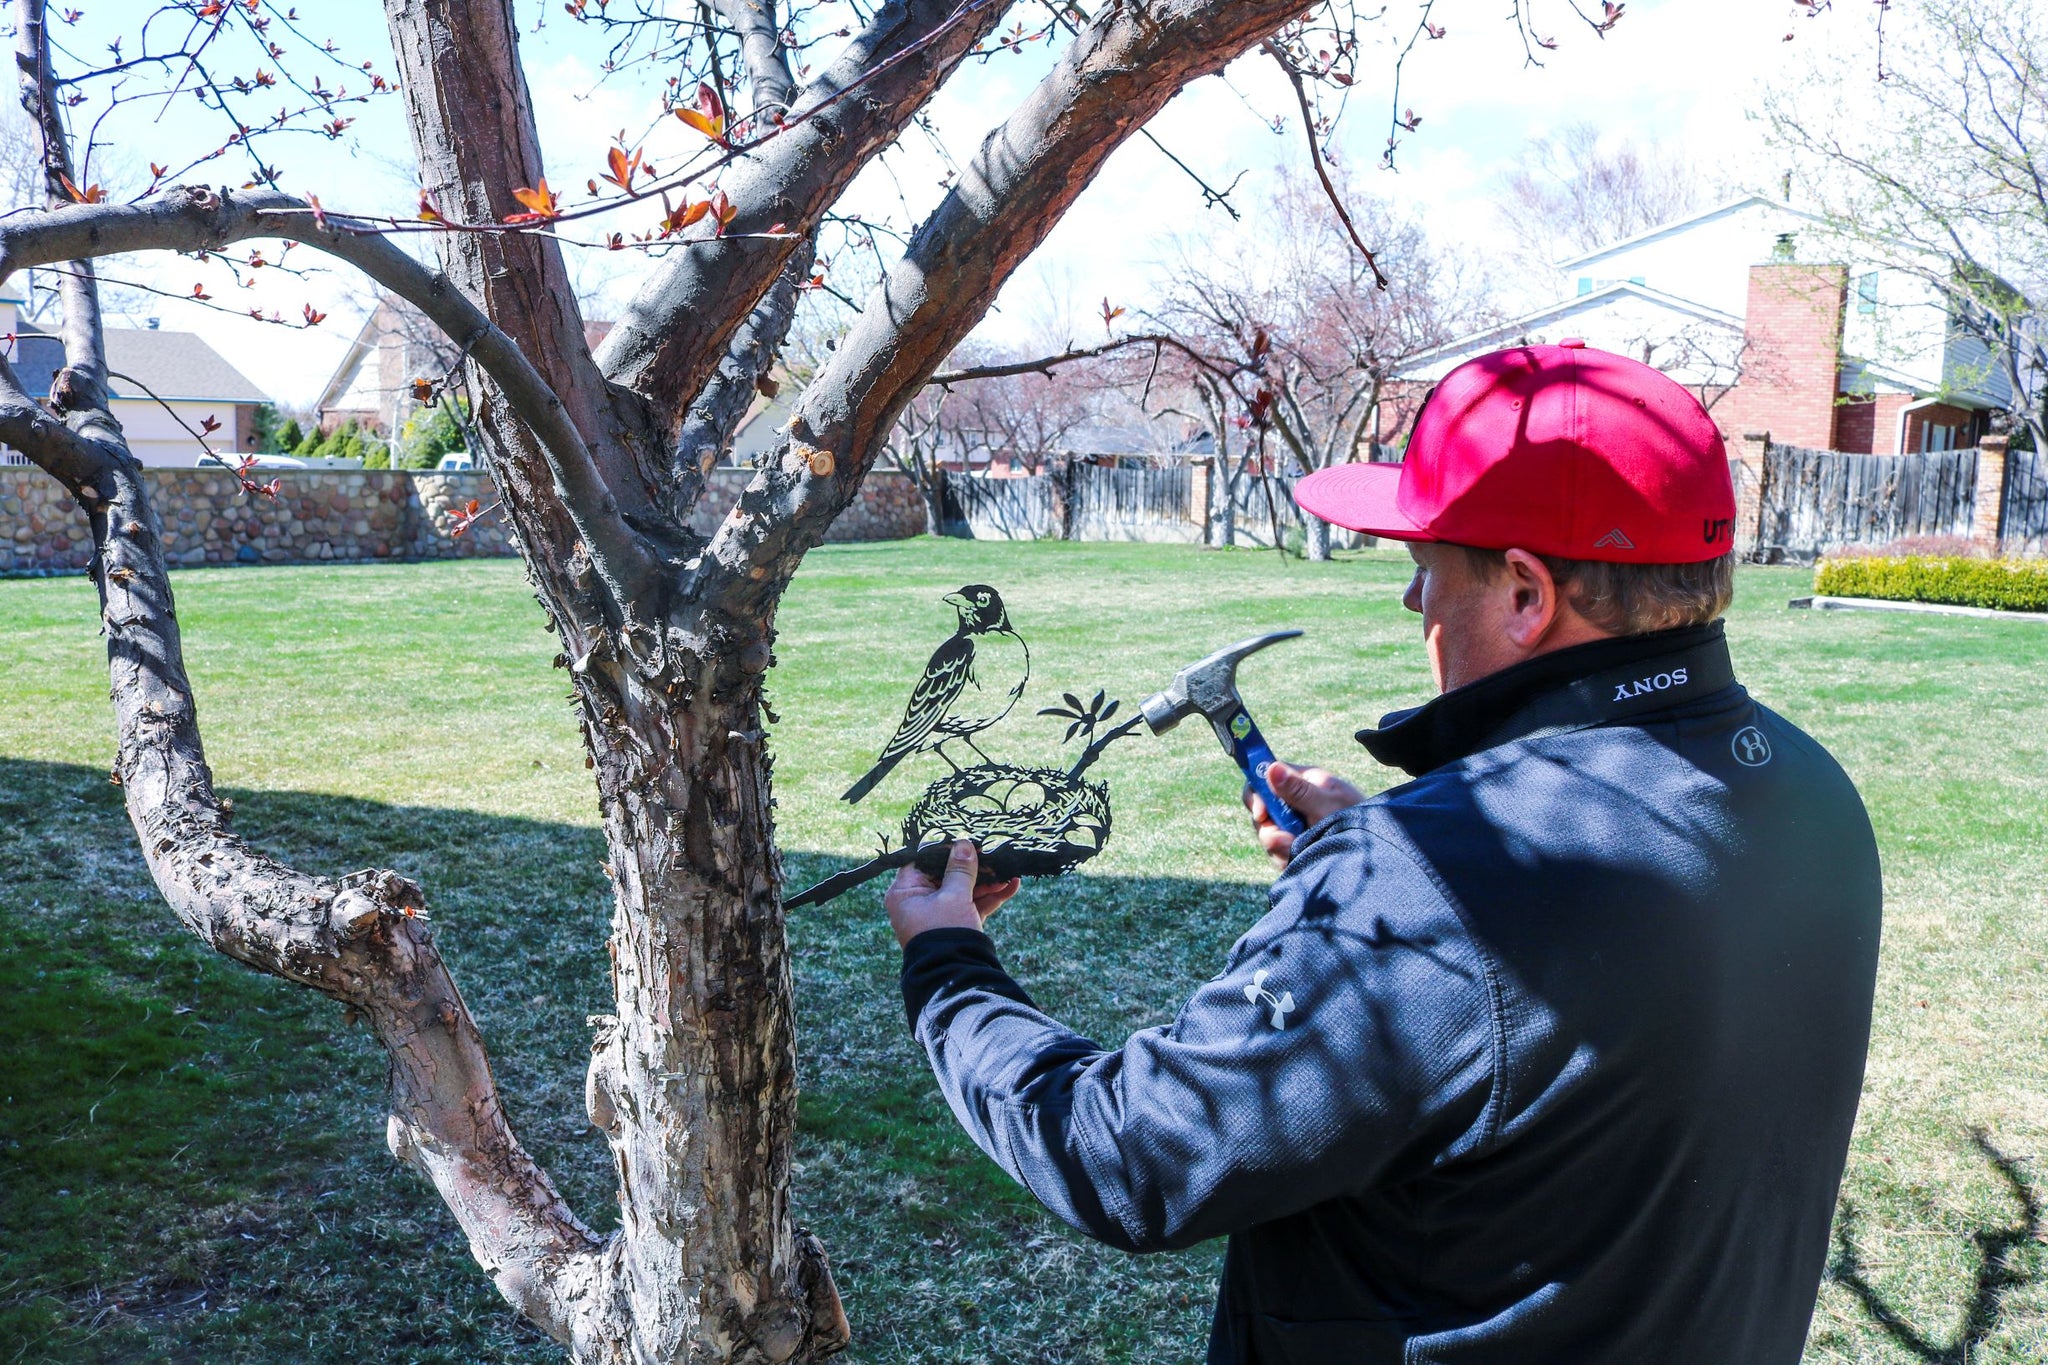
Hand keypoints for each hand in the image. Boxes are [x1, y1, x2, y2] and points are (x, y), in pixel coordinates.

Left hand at [884, 839, 1020, 946]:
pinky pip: (971, 906)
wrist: (956, 977)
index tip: (966, 840)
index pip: (922, 861)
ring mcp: (937, 916)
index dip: (945, 849)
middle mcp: (917, 903)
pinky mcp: (955, 926)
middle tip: (992, 854)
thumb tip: (963, 844)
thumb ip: (960, 869)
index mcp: (905, 893)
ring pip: (962, 891)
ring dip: (986, 882)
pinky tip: (1012, 886)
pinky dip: (989, 898)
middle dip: (973, 867)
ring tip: (1009, 871)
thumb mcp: (954, 896)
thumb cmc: (945, 933)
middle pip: (945, 875)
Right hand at [1247, 760, 1365, 868]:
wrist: (1375, 851)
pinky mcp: (1296, 846)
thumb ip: (1299, 790)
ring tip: (1301, 851)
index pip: (1263, 779)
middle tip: (1287, 841)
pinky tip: (1303, 860)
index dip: (1256, 796)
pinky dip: (1287, 860)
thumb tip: (1272, 768)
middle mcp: (1294, 802)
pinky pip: (1278, 855)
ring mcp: (1294, 825)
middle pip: (1262, 813)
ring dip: (1280, 849)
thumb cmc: (1357, 819)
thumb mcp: (1328, 805)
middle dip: (1270, 831)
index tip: (1262, 814)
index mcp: (1301, 782)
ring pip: (1269, 837)